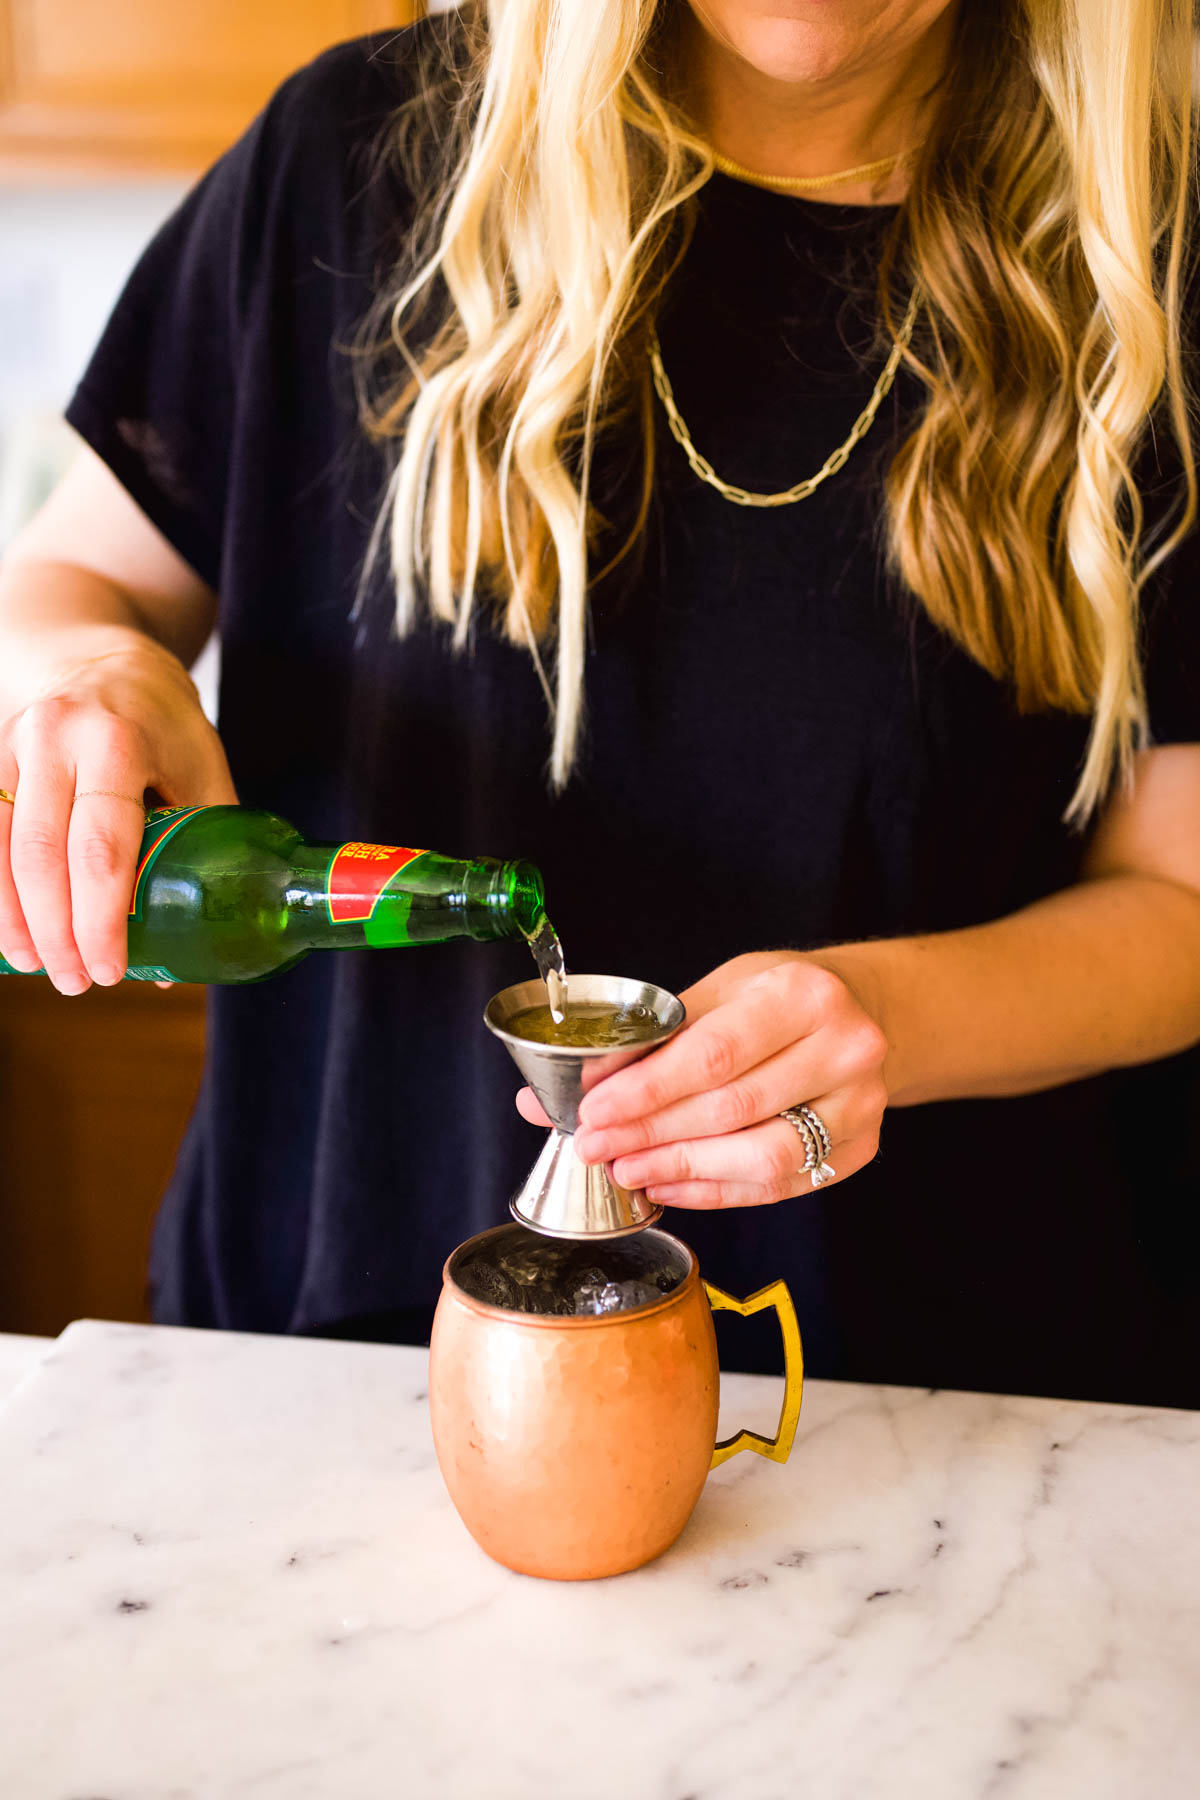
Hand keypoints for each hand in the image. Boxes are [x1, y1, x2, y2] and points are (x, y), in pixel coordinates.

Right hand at [0, 642, 235, 993]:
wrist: (102, 654)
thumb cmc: (165, 720)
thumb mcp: (203, 765)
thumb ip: (207, 845)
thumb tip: (192, 949)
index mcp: (117, 739)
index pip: (102, 845)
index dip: (102, 917)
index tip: (112, 969)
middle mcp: (56, 737)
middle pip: (43, 855)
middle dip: (57, 930)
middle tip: (78, 982)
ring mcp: (15, 745)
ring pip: (2, 849)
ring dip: (17, 919)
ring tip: (41, 967)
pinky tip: (13, 931)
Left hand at [515, 953, 887, 1207]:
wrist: (862, 1013)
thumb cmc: (776, 999)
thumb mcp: (719, 992)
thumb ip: (645, 1043)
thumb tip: (548, 1096)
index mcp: (804, 995)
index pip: (713, 1055)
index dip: (646, 1090)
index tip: (592, 1110)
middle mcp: (845, 1049)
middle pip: (730, 1109)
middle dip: (650, 1133)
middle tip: (595, 1146)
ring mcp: (860, 1105)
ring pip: (760, 1158)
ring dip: (681, 1168)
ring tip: (627, 1168)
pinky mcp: (859, 1150)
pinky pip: (778, 1185)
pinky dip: (715, 1191)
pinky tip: (668, 1184)